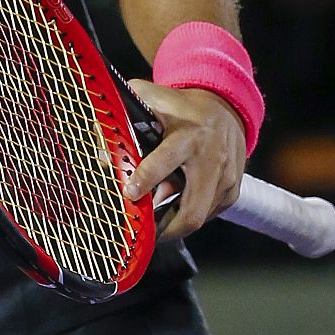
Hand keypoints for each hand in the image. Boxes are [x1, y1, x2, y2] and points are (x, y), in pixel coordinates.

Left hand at [123, 82, 245, 239]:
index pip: (166, 161)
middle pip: (191, 211)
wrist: (226, 109)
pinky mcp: (232, 192)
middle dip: (164, 229)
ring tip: (154, 217)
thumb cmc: (180, 108)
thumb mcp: (151, 101)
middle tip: (143, 233)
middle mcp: (211, 160)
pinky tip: (173, 206)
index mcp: (189, 136)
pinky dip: (187, 215)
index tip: (129, 193)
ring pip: (197, 217)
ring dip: (172, 222)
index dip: (146, 179)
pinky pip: (207, 214)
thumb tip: (102, 154)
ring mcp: (226, 179)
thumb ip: (123, 119)